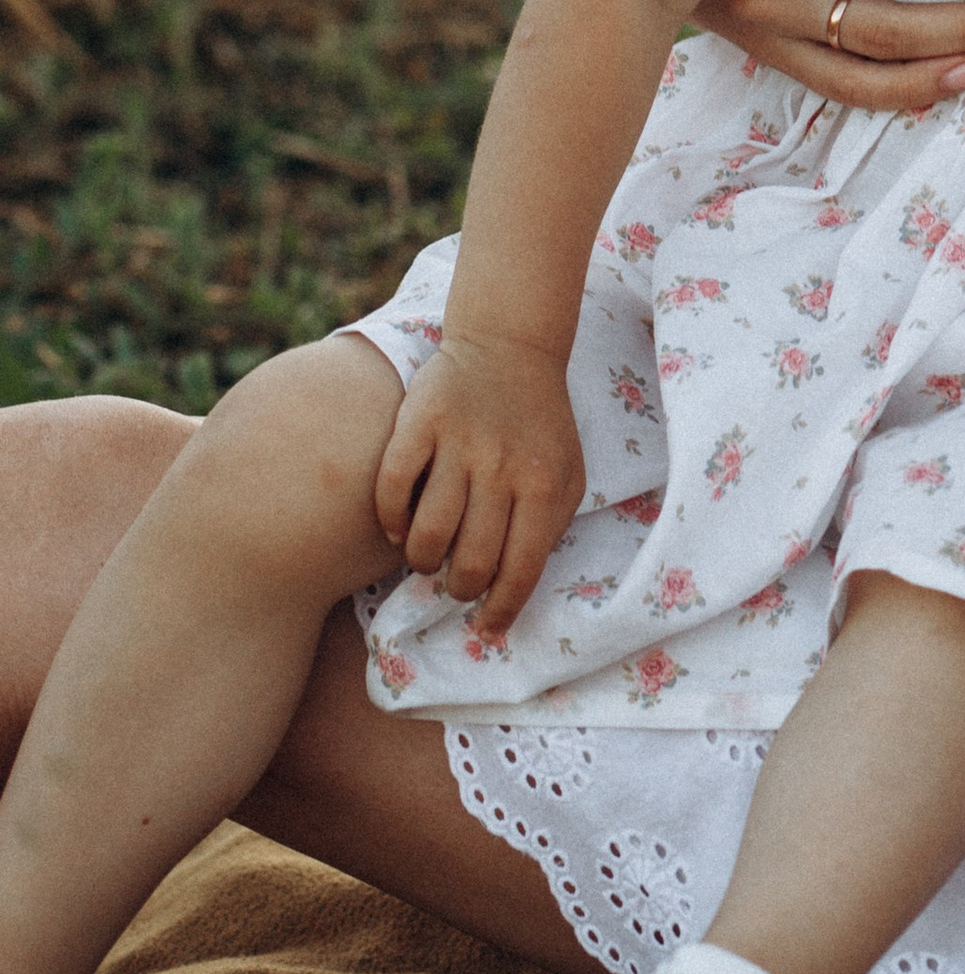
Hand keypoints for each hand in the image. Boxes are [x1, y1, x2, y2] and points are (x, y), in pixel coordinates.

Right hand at [374, 334, 587, 641]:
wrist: (509, 346)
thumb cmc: (539, 423)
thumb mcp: (567, 473)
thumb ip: (550, 526)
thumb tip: (514, 587)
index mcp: (542, 484)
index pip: (521, 570)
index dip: (501, 610)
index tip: (488, 626)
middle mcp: (500, 467)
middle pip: (470, 561)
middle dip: (459, 588)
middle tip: (455, 582)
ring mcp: (457, 444)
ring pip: (428, 534)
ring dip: (423, 560)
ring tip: (428, 554)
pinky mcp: (418, 422)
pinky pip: (391, 489)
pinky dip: (389, 520)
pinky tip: (397, 527)